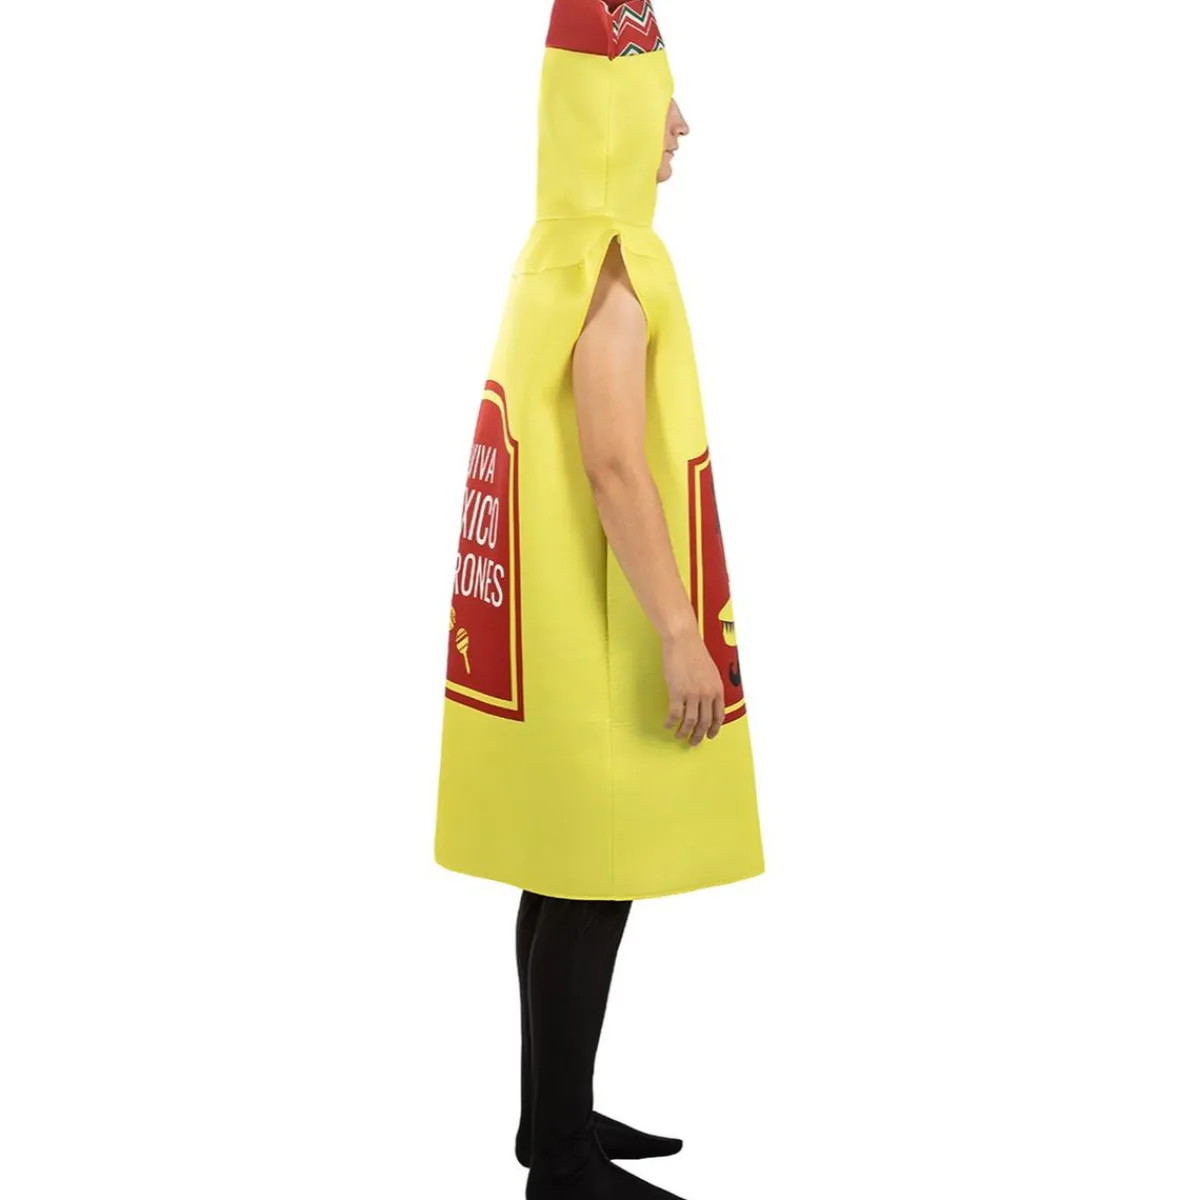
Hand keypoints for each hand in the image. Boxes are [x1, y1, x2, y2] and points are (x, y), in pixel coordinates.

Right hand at [662, 629, 725, 746]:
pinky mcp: (677, 692)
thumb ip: (711, 688)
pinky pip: (674, 714)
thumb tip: (707, 702)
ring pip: (689, 722)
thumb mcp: (711, 672)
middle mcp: (707, 694)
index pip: (719, 716)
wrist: (683, 640)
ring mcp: (692, 694)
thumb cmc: (694, 652)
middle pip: (704, 722)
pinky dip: (670, 722)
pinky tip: (667, 724)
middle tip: (693, 742)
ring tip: (678, 735)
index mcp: (717, 689)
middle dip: (698, 736)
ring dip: (683, 732)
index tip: (709, 736)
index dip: (714, 729)